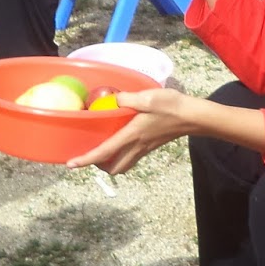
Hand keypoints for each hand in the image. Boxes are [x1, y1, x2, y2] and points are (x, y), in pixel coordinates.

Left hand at [67, 87, 198, 174]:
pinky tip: (118, 142)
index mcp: (132, 135)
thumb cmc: (172, 106)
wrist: (193, 117)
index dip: (86, 159)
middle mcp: (136, 146)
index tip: (71, 164)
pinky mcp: (150, 147)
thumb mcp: (148, 97)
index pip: (104, 152)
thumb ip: (128, 99)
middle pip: (113, 168)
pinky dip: (120, 157)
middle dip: (98, 166)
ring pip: (123, 166)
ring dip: (109, 164)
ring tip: (101, 151)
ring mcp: (144, 149)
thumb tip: (113, 99)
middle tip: (88, 153)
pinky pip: (131, 158)